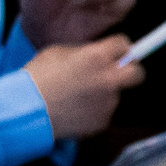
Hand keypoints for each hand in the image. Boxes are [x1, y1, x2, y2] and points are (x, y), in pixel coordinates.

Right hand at [25, 39, 144, 139]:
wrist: (28, 109)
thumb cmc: (37, 78)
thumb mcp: (57, 53)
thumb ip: (83, 52)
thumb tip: (96, 55)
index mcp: (97, 57)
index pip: (123, 44)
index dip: (118, 47)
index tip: (114, 51)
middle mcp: (108, 79)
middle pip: (137, 72)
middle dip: (130, 70)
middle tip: (115, 72)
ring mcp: (108, 102)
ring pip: (115, 93)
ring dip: (103, 92)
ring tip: (77, 95)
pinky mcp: (103, 121)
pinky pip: (103, 111)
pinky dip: (93, 110)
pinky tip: (75, 108)